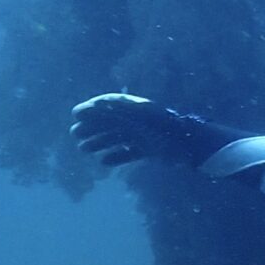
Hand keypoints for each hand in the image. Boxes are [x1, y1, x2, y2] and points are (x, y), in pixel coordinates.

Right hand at [68, 93, 223, 168]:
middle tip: (74, 134)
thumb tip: (95, 103)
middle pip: (111, 121)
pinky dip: (117, 156)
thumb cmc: (165, 128)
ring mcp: (145, 135)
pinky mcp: (151, 150)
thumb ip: (119, 108)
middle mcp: (140, 120)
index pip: (110, 104)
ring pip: (118, 137)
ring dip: (100, 142)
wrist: (190, 145)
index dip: (92, 107)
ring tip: (83, 149)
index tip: (75, 113)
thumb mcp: (140, 115)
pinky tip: (104, 162)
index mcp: (137, 108)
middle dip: (92, 126)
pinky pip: (130, 152)